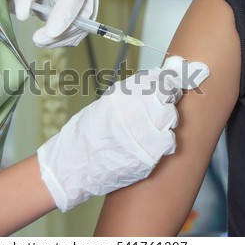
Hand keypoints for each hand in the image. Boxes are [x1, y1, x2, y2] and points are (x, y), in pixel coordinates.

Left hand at [0, 0, 98, 47]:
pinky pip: (73, 38)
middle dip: (61, 33)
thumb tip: (22, 14)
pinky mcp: (81, 23)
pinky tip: (44, 39)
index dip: (65, 14)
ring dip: (58, 40)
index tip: (51, 31)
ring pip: (79, 31)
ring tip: (38, 39)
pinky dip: (58, 42)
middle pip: (83, 18)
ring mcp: (86, 9)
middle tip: (38, 38)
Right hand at [37, 56, 209, 211]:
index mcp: (121, 94)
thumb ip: (127, 97)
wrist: (73, 166)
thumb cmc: (83, 138)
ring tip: (150, 131)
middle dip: (167, 101)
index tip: (167, 86)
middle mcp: (134, 108)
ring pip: (171, 117)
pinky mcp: (150, 153)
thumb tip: (150, 88)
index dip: (165, 83)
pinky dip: (163, 144)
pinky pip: (170, 141)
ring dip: (165, 123)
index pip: (156, 78)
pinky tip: (150, 147)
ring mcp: (143, 130)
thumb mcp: (102, 107)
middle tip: (160, 109)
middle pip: (168, 94)